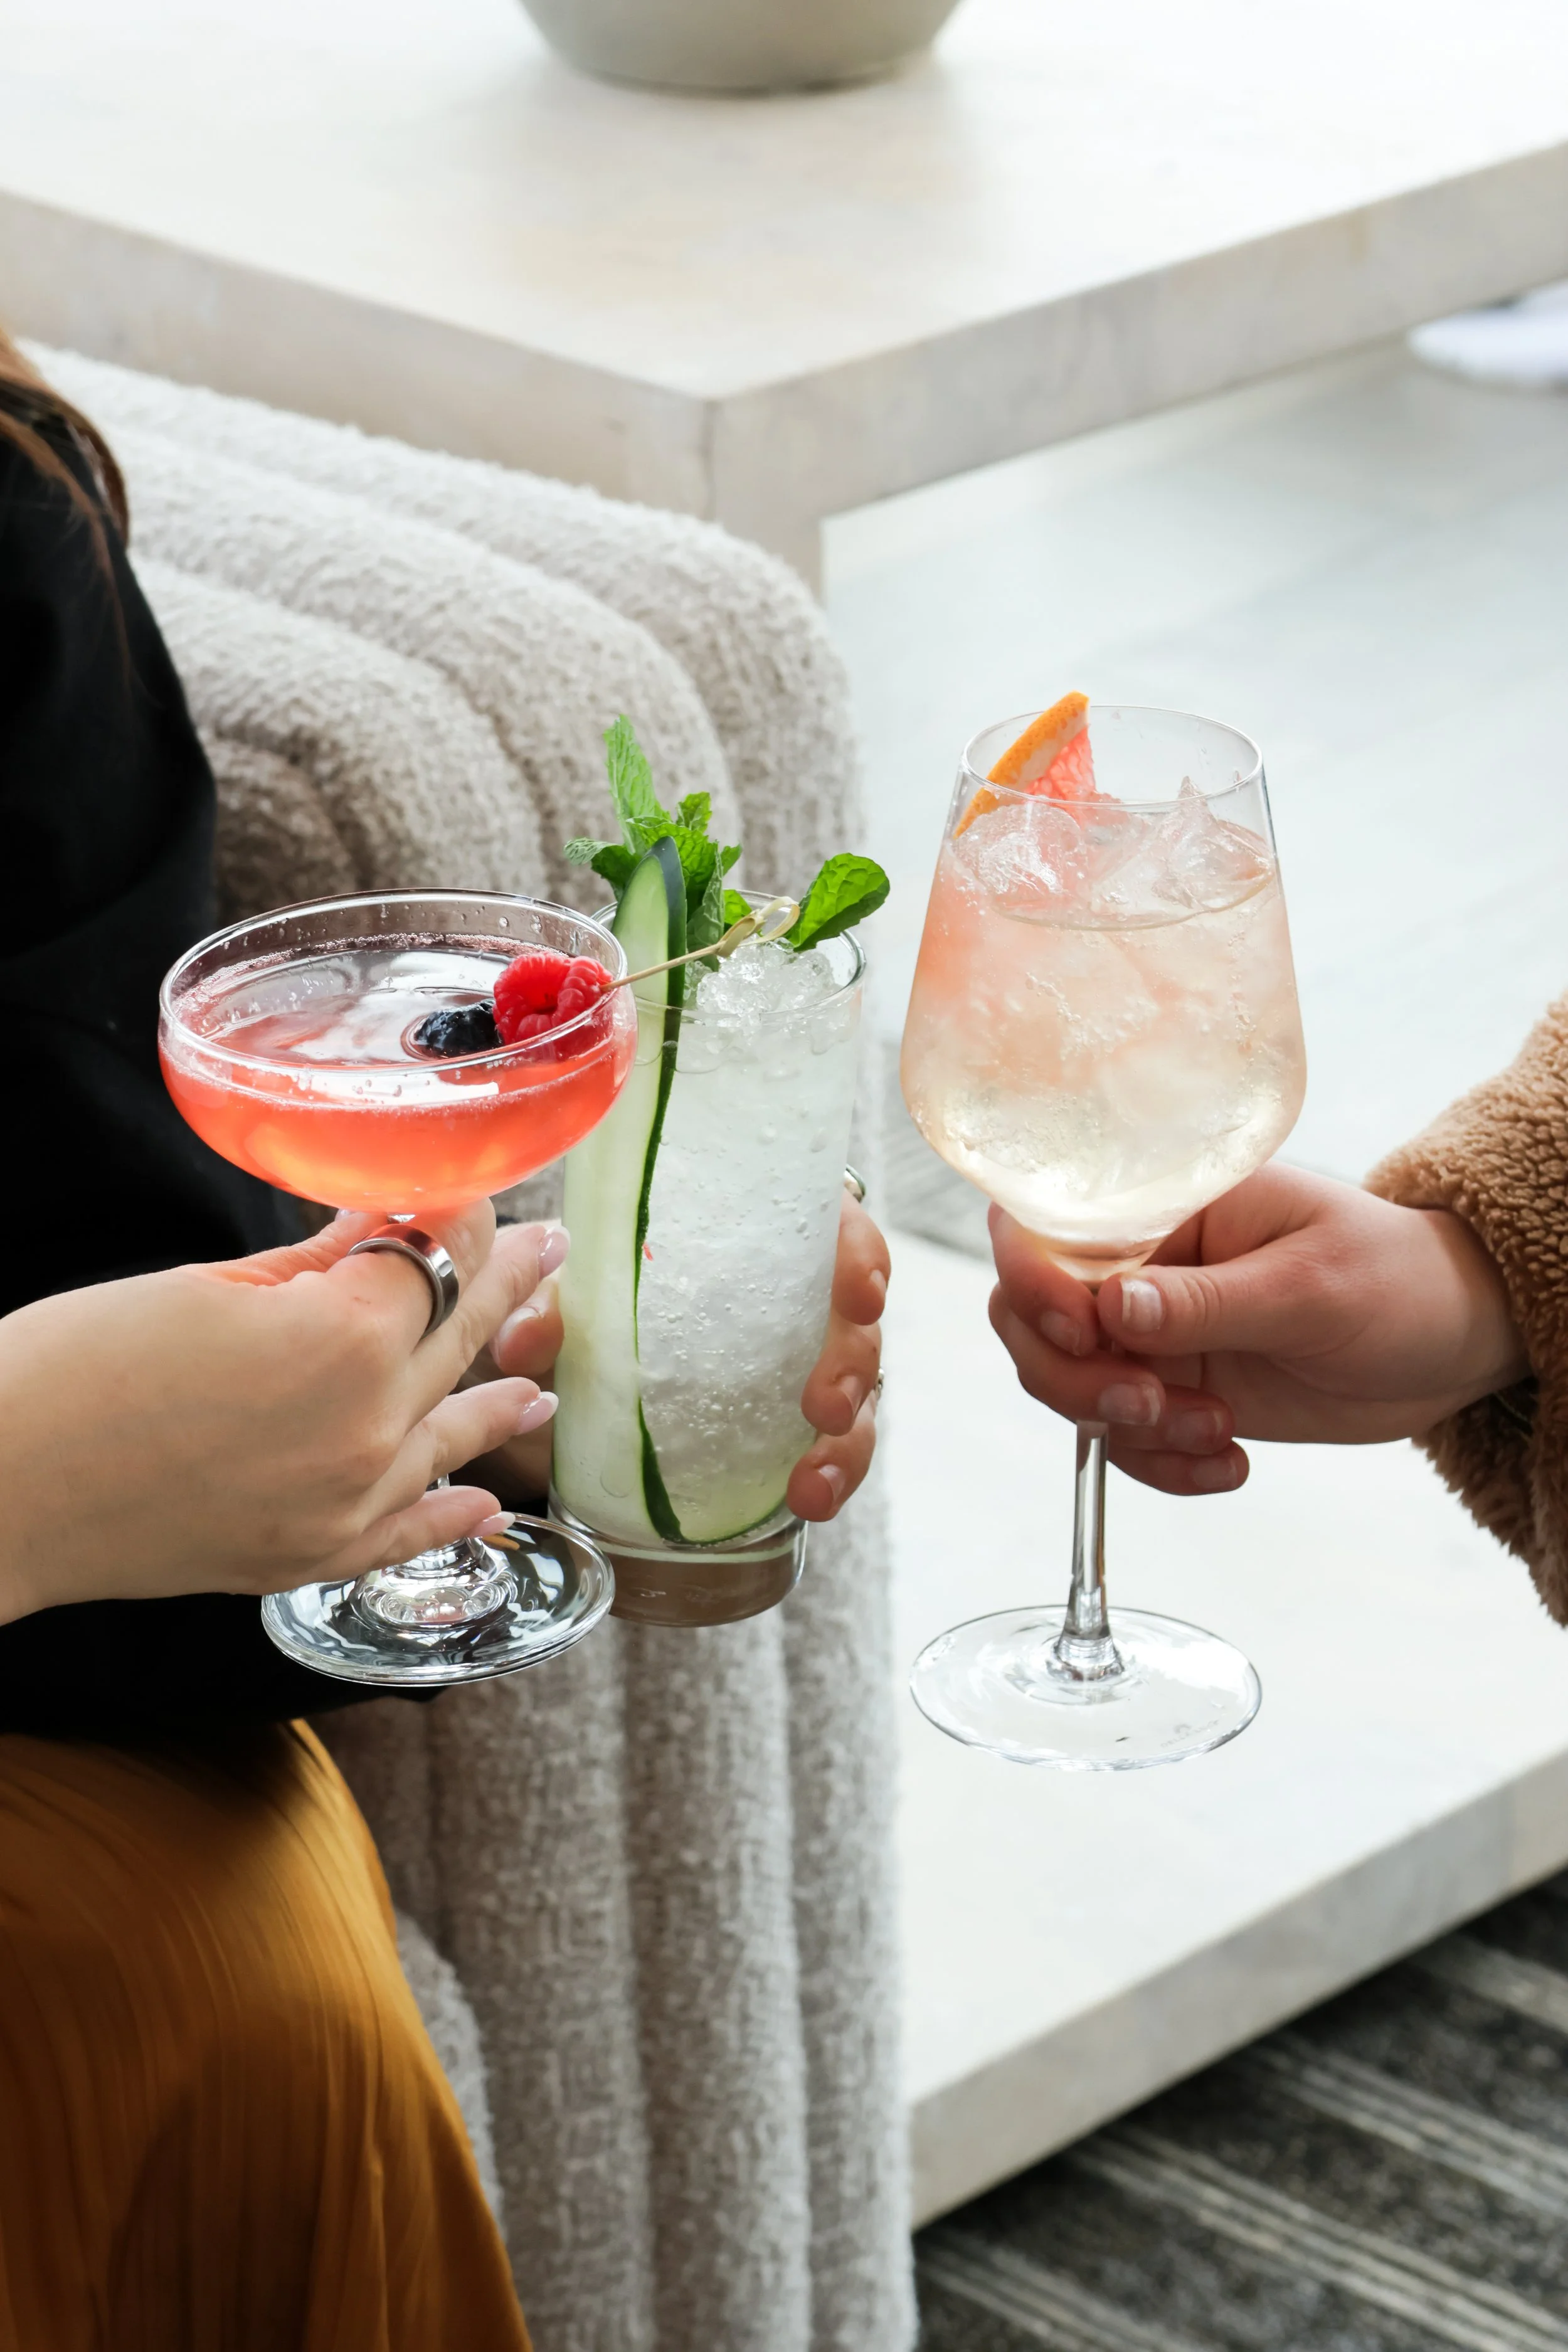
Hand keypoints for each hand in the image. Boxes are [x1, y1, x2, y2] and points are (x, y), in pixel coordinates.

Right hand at [0, 1206, 559, 1622]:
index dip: (455, 1213)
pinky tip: (487, 1504)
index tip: (471, 1189)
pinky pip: (406, 1534)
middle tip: (546, 1248)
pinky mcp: (309, 1556)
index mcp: (345, 1337)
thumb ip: (317, 1259)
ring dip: (499, 1396)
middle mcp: (367, 1426)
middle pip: (456, 1334)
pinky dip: (451, 1516)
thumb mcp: (209, 1285)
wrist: (1, 1488)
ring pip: (449, 1435)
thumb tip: (382, 1219)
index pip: (432, 1256)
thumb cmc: (76, 1368)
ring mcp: (346, 1503)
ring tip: (542, 1367)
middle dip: (503, 1281)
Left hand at [481, 1193, 890, 1522]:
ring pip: (860, 1393)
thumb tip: (522, 1341)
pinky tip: (809, 1498)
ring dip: (848, 1439)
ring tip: (813, 1481)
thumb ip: (552, 1305)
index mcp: (768, 1236)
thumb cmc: (610, 1292)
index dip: (859, 1255)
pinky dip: (829, 1475)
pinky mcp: (799, 1421)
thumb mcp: (578, 1292)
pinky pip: (835, 1447)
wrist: (597, 1350)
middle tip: (823, 1405)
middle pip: (858, 1320)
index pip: (836, 1227)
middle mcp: (802, 1296)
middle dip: (852, 1364)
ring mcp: (809, 1360)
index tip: (857, 1294)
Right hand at [987, 1162, 1527, 1496]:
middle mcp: (1144, 1267)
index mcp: (1166, 1206)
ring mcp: (1155, 1334)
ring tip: (1216, 1435)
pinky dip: (1163, 1466)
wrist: (1453, 1343)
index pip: (1048, 1228)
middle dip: (1076, 1379)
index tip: (1079, 1332)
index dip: (1034, 1282)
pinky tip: (1229, 1466)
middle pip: (1035, 1322)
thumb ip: (1208, 1301)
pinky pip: (1127, 1442)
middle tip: (1150, 1405)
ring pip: (1072, 1390)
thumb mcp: (1311, 1286)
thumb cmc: (1398, 1279)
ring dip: (1129, 1430)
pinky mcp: (1177, 1391)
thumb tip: (1111, 1308)